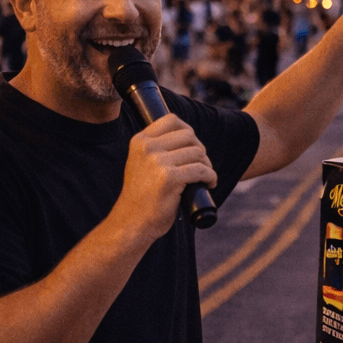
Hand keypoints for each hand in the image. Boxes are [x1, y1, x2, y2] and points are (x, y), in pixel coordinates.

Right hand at [117, 115, 216, 238]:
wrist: (131, 222)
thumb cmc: (142, 196)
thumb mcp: (141, 163)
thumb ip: (157, 148)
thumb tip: (188, 135)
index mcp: (140, 141)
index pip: (172, 120)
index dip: (188, 132)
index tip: (192, 147)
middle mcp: (147, 148)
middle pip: (189, 135)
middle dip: (200, 150)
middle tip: (201, 165)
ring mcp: (158, 162)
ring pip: (197, 152)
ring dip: (207, 164)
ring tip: (205, 176)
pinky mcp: (169, 178)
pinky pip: (201, 170)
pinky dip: (210, 176)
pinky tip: (209, 183)